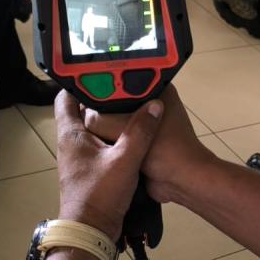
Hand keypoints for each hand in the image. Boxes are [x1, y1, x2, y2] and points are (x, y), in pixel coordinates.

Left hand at [54, 90, 162, 239]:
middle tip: (123, 85)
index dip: (79, 81)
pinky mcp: (90, 171)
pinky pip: (102, 146)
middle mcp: (71, 143)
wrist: (91, 231)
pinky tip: (133, 135)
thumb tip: (155, 104)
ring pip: (94, 130)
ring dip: (110, 120)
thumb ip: (141, 131)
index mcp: (71, 134)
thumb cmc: (100, 193)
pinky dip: (115, 138)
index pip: (65, 97)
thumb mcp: (125, 160)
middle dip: (101, 98)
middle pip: (82, 111)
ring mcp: (80, 158)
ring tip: (132, 105)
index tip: (99, 70)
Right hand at [83, 85, 214, 202]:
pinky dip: (110, 141)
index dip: (99, 84)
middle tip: (77, 114)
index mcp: (154, 88)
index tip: (80, 91)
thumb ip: (96, 119)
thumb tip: (82, 117)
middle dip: (99, 109)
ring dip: (104, 128)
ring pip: (116, 121)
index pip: (120, 77)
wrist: (183, 181)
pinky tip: (95, 144)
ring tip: (83, 131)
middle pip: (114, 101)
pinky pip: (120, 137)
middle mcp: (151, 103)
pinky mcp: (142, 142)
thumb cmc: (162, 148)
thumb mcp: (122, 128)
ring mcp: (147, 124)